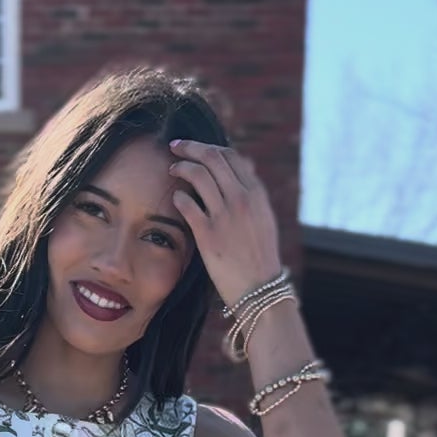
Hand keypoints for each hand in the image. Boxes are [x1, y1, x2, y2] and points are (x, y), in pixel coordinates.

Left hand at [167, 138, 283, 307]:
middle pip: (212, 157)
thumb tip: (245, 165)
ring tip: (172, 169)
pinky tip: (176, 197)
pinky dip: (179, 196)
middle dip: (190, 147)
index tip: (196, 148)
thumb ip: (252, 192)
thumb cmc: (260, 256)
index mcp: (256, 193)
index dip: (209, 147)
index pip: (230, 156)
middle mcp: (241, 199)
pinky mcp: (208, 235)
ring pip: (197, 175)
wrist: (260, 289)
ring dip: (181, 167)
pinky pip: (187, 204)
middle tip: (175, 147)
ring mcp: (224, 216)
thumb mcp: (264, 218)